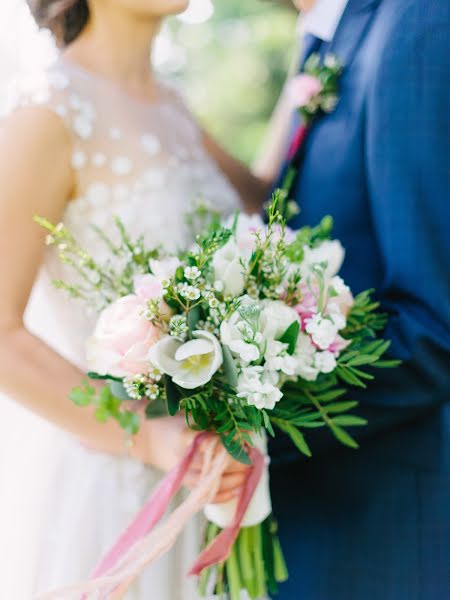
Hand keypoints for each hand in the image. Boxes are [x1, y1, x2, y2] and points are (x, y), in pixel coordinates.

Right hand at [134, 415, 248, 503]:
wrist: (154, 437)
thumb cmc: (181, 421)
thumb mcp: (196, 414)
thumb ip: (218, 421)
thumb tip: (247, 432)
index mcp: (184, 436)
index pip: (212, 443)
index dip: (233, 442)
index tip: (247, 438)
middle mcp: (183, 457)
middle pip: (216, 464)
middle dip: (238, 461)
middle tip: (252, 454)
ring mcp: (184, 473)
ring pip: (214, 482)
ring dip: (236, 478)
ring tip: (250, 470)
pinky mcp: (186, 485)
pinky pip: (207, 496)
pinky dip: (225, 494)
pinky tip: (239, 489)